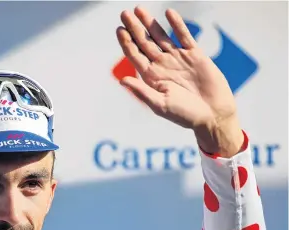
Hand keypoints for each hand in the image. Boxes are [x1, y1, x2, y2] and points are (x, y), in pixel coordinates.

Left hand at [117, 7, 243, 156]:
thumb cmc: (184, 115)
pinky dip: (177, 25)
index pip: (135, 56)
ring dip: (150, 23)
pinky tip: (168, 14)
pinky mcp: (196, 55)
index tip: (119, 30)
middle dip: (134, 28)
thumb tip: (122, 80)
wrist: (213, 116)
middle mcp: (162, 65)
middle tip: (124, 14)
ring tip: (139, 9)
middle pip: (144, 42)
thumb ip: (141, 91)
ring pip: (161, 36)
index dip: (127, 43)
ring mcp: (178, 58)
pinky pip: (184, 36)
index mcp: (152, 77)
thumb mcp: (160, 105)